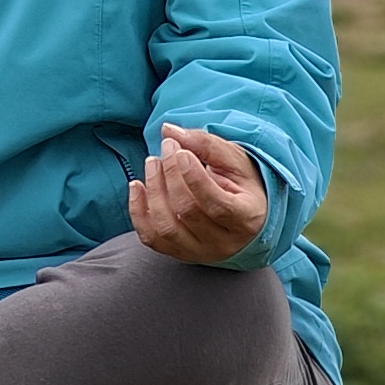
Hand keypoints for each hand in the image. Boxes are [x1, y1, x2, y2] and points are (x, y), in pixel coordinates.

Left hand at [128, 124, 266, 263]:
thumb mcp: (234, 160)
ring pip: (167, 228)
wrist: (245, 213)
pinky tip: (137, 186)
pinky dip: (138, 212)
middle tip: (167, 147)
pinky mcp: (180, 254)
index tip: (181, 151)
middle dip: (171, 174)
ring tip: (152, 162)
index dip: (194, 177)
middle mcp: (225, 242)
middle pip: (188, 212)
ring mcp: (201, 252)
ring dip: (153, 191)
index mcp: (246, 218)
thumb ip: (205, 144)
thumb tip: (168, 131)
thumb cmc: (241, 183)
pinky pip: (151, 239)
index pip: (216, 204)